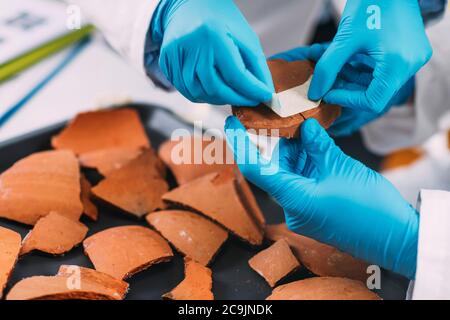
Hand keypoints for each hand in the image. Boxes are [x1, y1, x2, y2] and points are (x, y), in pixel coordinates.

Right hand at [151, 0, 273, 105]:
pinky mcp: (167, 63)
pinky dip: (204, 95)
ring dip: (219, 99)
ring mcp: (175, 56)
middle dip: (236, 99)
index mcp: (213, 35)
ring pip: (199, 94)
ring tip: (232, 93)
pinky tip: (214, 88)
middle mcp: (191, 46)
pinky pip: (187, 90)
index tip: (265, 98)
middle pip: (216, 88)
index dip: (252, 91)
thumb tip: (265, 93)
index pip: (235, 74)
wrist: (190, 6)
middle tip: (249, 100)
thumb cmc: (221, 20)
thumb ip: (256, 66)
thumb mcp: (245, 37)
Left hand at [224, 116, 418, 278]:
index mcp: (293, 198)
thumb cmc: (370, 208)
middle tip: (283, 117)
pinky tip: (315, 143)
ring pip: (289, 172)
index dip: (240, 144)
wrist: (395, 238)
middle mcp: (293, 206)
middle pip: (274, 167)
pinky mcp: (314, 207)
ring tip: (305, 127)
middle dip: (279, 142)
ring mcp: (303, 208)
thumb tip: (306, 126)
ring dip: (296, 150)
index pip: (255, 168)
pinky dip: (306, 162)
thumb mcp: (341, 167)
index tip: (231, 123)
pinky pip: (302, 180)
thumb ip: (318, 145)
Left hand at [271, 44, 415, 135]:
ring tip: (337, 68)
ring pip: (379, 83)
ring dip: (355, 79)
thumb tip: (315, 93)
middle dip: (349, 88)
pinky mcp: (410, 53)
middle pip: (376, 93)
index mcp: (398, 64)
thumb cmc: (372, 2)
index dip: (346, 99)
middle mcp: (410, 65)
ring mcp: (412, 59)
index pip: (372, 101)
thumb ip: (327, 68)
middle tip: (329, 80)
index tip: (328, 92)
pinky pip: (385, 71)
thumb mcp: (345, 39)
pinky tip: (349, 62)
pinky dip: (365, 70)